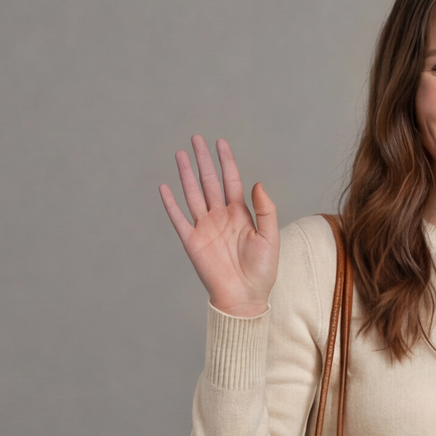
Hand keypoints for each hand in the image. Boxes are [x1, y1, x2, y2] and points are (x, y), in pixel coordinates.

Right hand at [158, 135, 279, 317]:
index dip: (226, 161)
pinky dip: (171, 204)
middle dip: (203, 160)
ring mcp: (205, 227)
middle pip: (209, 181)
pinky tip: (165, 187)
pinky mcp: (192, 241)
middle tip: (196, 138)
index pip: (231, 180)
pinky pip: (179, 219)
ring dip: (186, 174)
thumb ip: (265, 209)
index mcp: (240, 214)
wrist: (245, 296)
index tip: (220, 142)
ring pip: (193, 194)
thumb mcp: (270, 237)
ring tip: (180, 154)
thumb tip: (257, 183)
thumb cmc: (262, 270)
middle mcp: (220, 216)